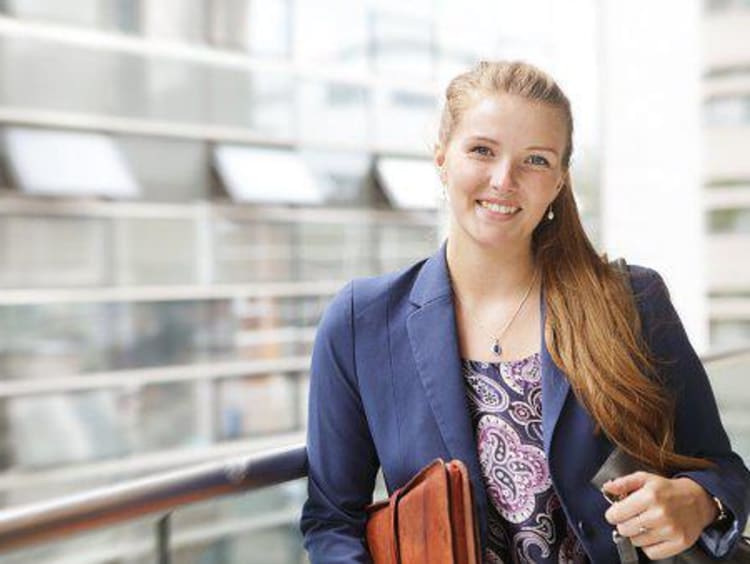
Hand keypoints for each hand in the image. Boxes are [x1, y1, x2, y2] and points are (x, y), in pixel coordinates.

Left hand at [603, 472, 718, 559]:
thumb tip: (607, 488)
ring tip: (645, 524)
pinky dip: (649, 546)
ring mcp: (671, 530)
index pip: (616, 514)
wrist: (697, 500)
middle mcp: (660, 514)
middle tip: (632, 518)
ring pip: (636, 542)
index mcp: (650, 495)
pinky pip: (652, 553)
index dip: (613, 514)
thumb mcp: (644, 478)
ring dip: (637, 534)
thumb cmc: (667, 490)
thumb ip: (623, 483)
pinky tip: (653, 534)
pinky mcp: (679, 543)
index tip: (616, 512)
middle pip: (624, 530)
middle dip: (624, 524)